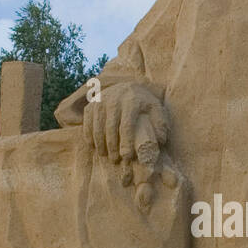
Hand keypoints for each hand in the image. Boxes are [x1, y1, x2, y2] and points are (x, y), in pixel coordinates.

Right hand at [82, 82, 177, 211]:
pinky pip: (87, 122)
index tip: (127, 157)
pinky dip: (89, 135)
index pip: (126, 126)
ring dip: (99, 143)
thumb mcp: (155, 109)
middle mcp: (114, 100)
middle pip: (110, 128)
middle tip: (115, 160)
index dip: (126, 142)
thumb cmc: (143, 103)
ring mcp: (101, 101)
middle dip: (111, 146)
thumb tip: (160, 140)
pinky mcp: (92, 104)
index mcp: (131, 101)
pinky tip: (93, 146)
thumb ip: (160, 124)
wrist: (127, 86)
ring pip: (97, 126)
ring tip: (104, 155)